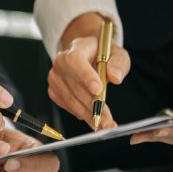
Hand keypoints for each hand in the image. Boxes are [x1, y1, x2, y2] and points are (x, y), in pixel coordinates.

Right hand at [48, 13, 129, 129]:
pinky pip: (66, 105)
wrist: (89, 57)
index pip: (76, 60)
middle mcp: (61, 61)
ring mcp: (55, 76)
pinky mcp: (53, 90)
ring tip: (103, 124)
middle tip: (107, 118)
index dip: (85, 76)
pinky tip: (91, 117)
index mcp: (77, 47)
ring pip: (70, 99)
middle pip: (75, 85)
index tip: (98, 90)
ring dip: (87, 114)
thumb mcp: (117, 55)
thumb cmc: (104, 56)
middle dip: (93, 104)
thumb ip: (118, 64)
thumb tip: (115, 77)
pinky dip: (79, 113)